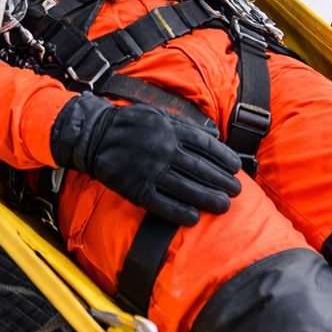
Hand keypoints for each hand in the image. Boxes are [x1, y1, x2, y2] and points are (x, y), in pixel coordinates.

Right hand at [50, 94, 240, 225]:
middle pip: (201, 169)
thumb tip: (214, 136)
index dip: (224, 158)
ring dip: (208, 198)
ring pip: (187, 188)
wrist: (94, 136)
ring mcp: (151, 171)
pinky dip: (180, 212)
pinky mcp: (137, 189)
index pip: (206, 146)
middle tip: (237, 191)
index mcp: (171, 130)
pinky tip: (195, 217)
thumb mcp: (159, 114)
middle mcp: (164, 150)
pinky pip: (163, 204)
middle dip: (222, 181)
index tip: (236, 168)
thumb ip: (186, 125)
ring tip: (224, 205)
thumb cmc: (130, 124)